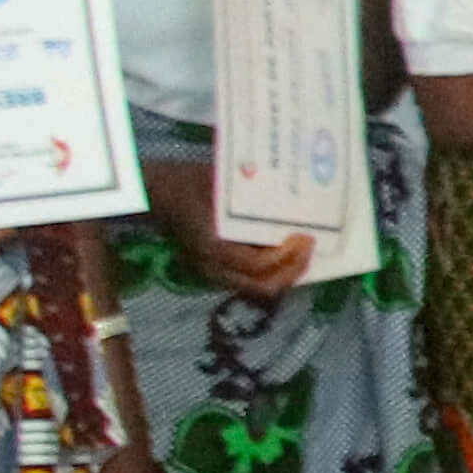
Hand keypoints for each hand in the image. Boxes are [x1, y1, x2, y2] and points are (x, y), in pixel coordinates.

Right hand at [147, 159, 315, 301]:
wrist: (162, 193)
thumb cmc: (195, 184)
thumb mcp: (226, 187)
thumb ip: (257, 198)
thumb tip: (296, 203)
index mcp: (213, 246)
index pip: (257, 264)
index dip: (286, 255)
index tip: (305, 237)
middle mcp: (213, 267)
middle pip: (261, 285)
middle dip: (292, 271)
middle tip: (310, 249)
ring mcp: (212, 272)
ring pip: (256, 287)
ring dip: (284, 274)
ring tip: (303, 255)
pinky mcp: (214, 271)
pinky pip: (248, 281)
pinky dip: (270, 272)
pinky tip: (286, 256)